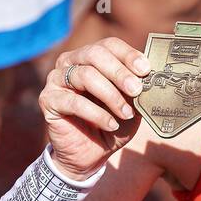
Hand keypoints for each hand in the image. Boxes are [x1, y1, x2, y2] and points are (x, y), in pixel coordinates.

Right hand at [39, 38, 151, 180]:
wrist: (89, 155)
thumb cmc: (111, 124)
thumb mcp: (130, 105)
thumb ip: (137, 89)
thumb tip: (151, 77)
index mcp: (91, 57)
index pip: (109, 45)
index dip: (128, 54)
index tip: (146, 69)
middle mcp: (71, 62)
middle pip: (95, 54)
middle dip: (120, 72)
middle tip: (136, 90)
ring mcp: (57, 79)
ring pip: (85, 75)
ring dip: (111, 95)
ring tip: (126, 114)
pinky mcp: (48, 100)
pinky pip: (74, 101)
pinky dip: (97, 114)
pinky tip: (111, 125)